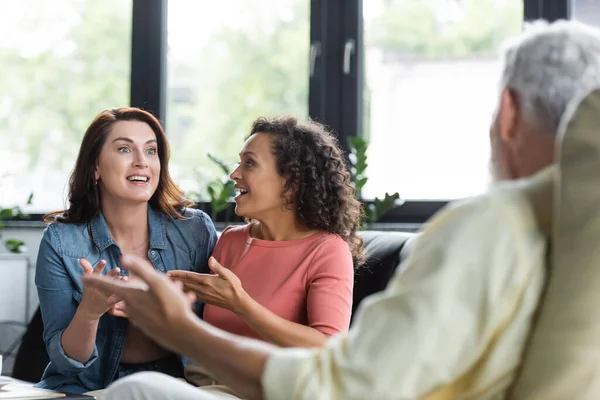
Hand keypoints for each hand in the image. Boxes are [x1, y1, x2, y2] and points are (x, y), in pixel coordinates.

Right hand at [78, 259, 121, 319]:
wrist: (89, 311)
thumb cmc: (89, 293)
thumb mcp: (86, 281)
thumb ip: (86, 269)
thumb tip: (81, 259)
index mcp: (91, 283)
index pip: (94, 274)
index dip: (98, 267)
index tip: (103, 261)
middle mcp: (97, 290)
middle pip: (104, 282)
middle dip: (110, 275)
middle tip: (117, 268)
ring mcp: (103, 298)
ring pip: (111, 290)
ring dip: (118, 284)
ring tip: (125, 278)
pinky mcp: (109, 304)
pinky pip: (117, 299)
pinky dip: (122, 294)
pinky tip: (129, 289)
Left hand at [81, 254, 197, 354]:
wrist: (181, 333)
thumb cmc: (171, 306)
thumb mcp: (158, 283)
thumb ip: (140, 269)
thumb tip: (124, 257)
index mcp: (131, 296)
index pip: (108, 285)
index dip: (95, 280)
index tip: (82, 277)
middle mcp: (131, 308)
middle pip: (125, 293)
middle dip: (133, 285)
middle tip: (142, 280)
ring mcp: (139, 318)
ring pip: (140, 302)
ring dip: (150, 294)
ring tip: (173, 289)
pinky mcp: (147, 325)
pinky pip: (148, 311)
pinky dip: (157, 305)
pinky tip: (172, 303)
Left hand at [167, 257, 249, 314]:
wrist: (237, 302)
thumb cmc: (234, 287)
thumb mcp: (228, 274)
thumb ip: (217, 267)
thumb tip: (210, 259)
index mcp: (207, 281)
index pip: (189, 276)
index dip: (178, 274)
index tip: (168, 272)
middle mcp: (202, 289)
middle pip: (184, 283)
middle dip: (173, 280)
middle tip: (162, 277)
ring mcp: (202, 295)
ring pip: (186, 290)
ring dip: (176, 287)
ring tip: (167, 284)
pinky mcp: (204, 300)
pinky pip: (190, 296)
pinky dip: (183, 293)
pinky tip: (178, 293)